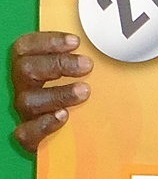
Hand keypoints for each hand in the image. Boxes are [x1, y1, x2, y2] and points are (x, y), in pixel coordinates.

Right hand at [10, 32, 92, 151]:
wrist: (82, 136)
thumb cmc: (82, 95)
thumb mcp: (83, 73)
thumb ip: (85, 59)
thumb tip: (112, 45)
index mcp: (32, 67)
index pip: (25, 47)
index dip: (47, 41)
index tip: (75, 42)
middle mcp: (25, 88)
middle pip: (26, 69)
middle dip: (58, 63)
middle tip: (87, 65)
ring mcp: (26, 112)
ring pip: (28, 100)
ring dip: (58, 93)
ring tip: (84, 92)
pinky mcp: (30, 137)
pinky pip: (26, 132)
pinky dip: (45, 124)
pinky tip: (64, 116)